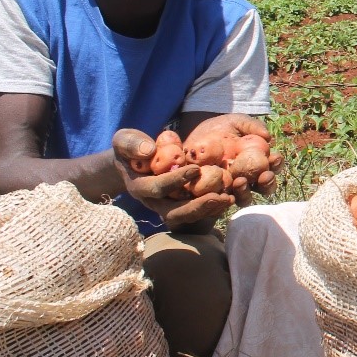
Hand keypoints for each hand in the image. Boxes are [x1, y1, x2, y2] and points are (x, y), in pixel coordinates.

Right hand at [112, 128, 232, 229]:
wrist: (134, 161)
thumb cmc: (130, 148)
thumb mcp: (125, 141)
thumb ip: (132, 144)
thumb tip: (149, 151)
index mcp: (140, 187)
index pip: (158, 188)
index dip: (175, 180)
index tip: (195, 169)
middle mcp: (154, 202)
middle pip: (175, 212)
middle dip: (197, 207)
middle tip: (220, 197)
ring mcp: (168, 206)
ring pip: (189, 216)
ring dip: (209, 210)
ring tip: (230, 199)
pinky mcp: (181, 205)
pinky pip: (198, 212)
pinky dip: (214, 207)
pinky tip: (232, 197)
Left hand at [184, 114, 278, 195]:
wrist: (195, 136)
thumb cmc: (221, 127)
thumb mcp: (237, 121)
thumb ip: (252, 125)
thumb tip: (267, 137)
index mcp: (259, 161)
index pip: (273, 167)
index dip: (277, 164)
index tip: (274, 158)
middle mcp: (249, 177)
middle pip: (264, 187)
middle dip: (267, 184)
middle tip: (264, 176)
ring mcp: (232, 187)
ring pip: (244, 198)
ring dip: (246, 193)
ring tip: (240, 182)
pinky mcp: (215, 193)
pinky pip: (221, 201)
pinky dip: (223, 199)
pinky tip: (223, 193)